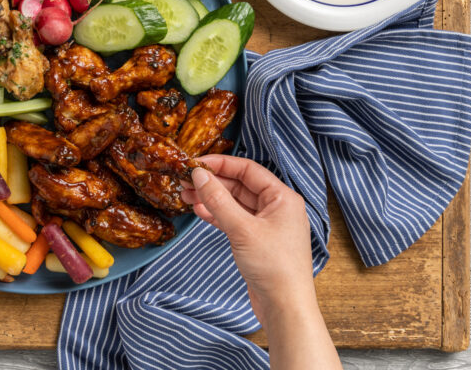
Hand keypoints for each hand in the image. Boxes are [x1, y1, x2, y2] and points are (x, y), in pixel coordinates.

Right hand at [182, 156, 341, 368]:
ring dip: (211, 198)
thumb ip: (218, 200)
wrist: (285, 307)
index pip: (248, 170)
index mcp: (282, 197)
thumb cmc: (274, 267)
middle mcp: (276, 207)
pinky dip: (217, 214)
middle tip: (185, 180)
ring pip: (234, 203)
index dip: (221, 164)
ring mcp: (266, 225)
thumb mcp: (242, 229)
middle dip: (212, 182)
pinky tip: (199, 210)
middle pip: (240, 185)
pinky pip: (234, 220)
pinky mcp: (256, 241)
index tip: (196, 163)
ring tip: (185, 195)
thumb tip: (199, 175)